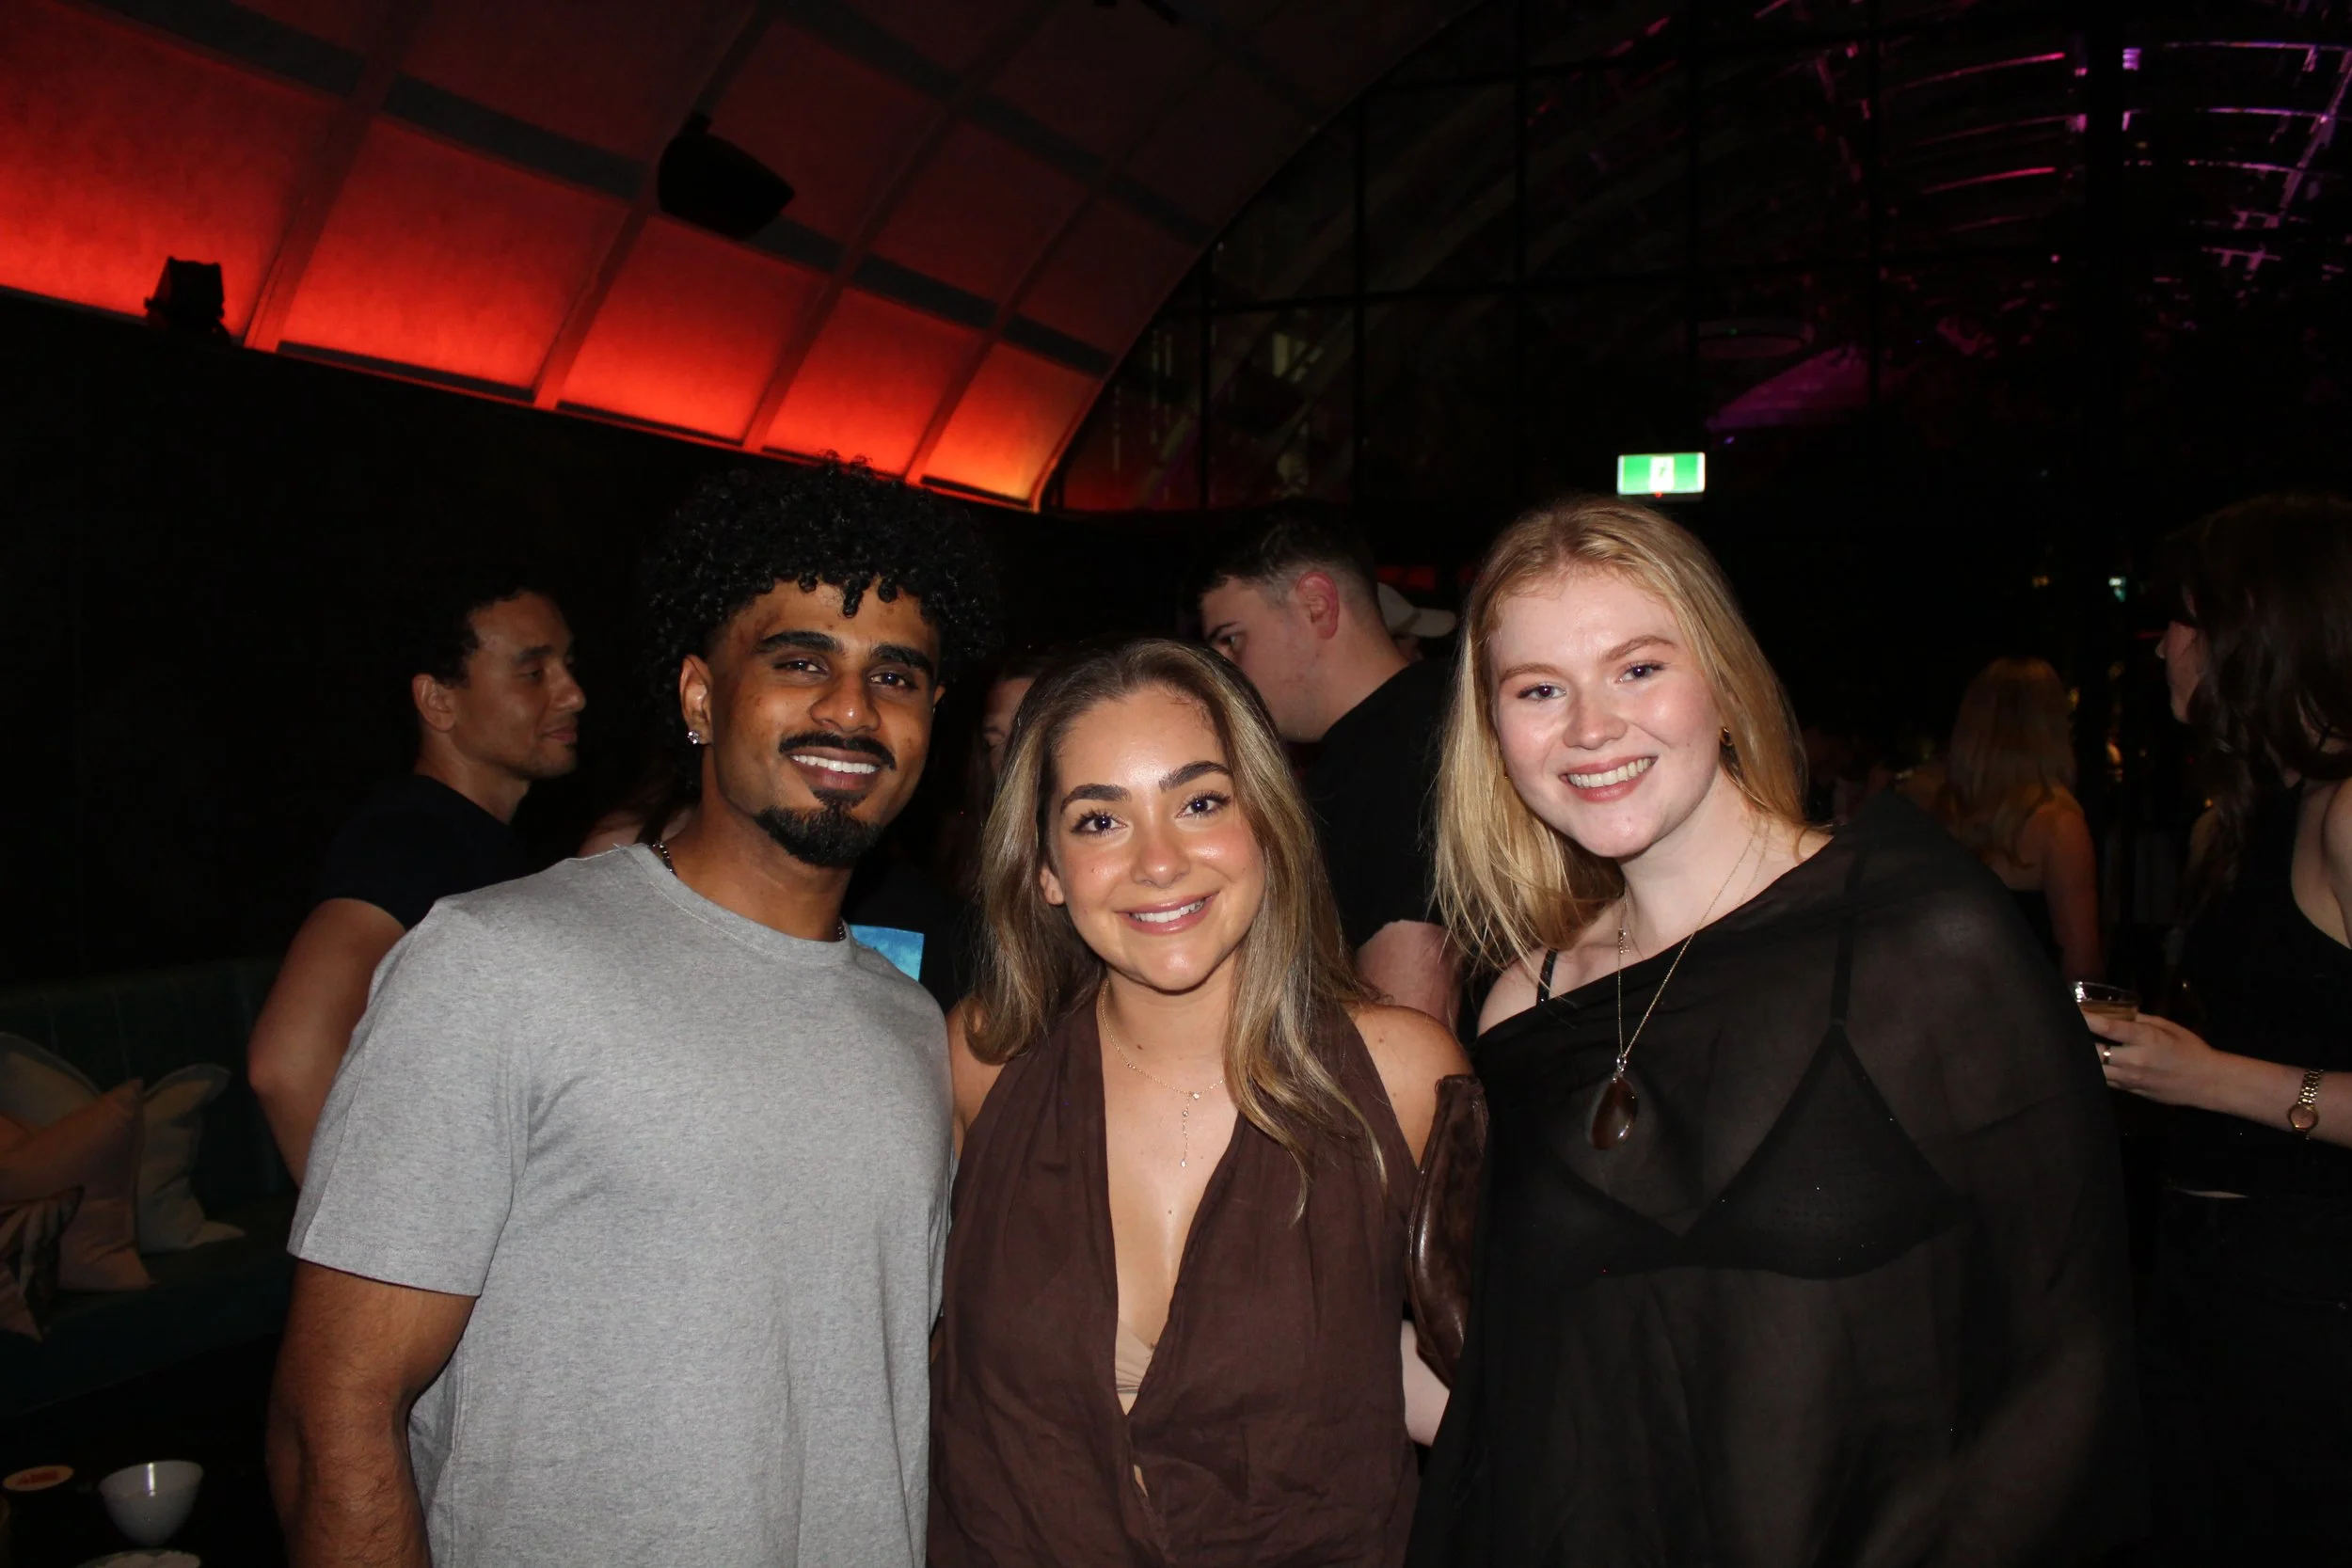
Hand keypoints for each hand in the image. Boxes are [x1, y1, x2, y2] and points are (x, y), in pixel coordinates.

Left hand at [2082, 1009, 2230, 1106]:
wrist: (2208, 1082)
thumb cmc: (2190, 1049)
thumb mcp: (2168, 1027)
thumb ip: (2140, 1020)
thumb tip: (2117, 1013)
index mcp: (2146, 1039)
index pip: (2108, 1028)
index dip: (2087, 1019)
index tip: (2072, 1010)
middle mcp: (2134, 1060)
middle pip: (2094, 1052)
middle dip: (2079, 1041)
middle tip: (2067, 1030)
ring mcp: (2131, 1079)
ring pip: (2095, 1070)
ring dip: (2085, 1058)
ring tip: (2074, 1046)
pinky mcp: (2131, 1091)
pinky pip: (2105, 1080)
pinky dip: (2095, 1070)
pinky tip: (2090, 1062)